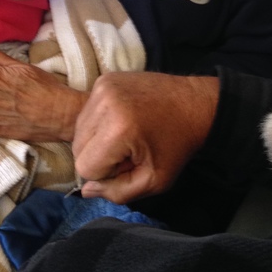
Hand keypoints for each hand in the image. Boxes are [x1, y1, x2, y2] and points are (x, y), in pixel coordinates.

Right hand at [72, 71, 219, 202]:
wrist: (194, 103)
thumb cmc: (176, 145)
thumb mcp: (154, 180)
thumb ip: (117, 193)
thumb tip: (85, 190)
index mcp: (118, 130)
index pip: (84, 167)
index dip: (105, 173)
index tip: (128, 164)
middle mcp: (105, 103)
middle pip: (77, 148)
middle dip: (98, 156)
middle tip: (127, 151)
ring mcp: (103, 87)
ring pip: (79, 130)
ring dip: (96, 140)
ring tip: (125, 136)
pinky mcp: (104, 78)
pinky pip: (87, 112)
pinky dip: (99, 122)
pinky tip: (122, 120)